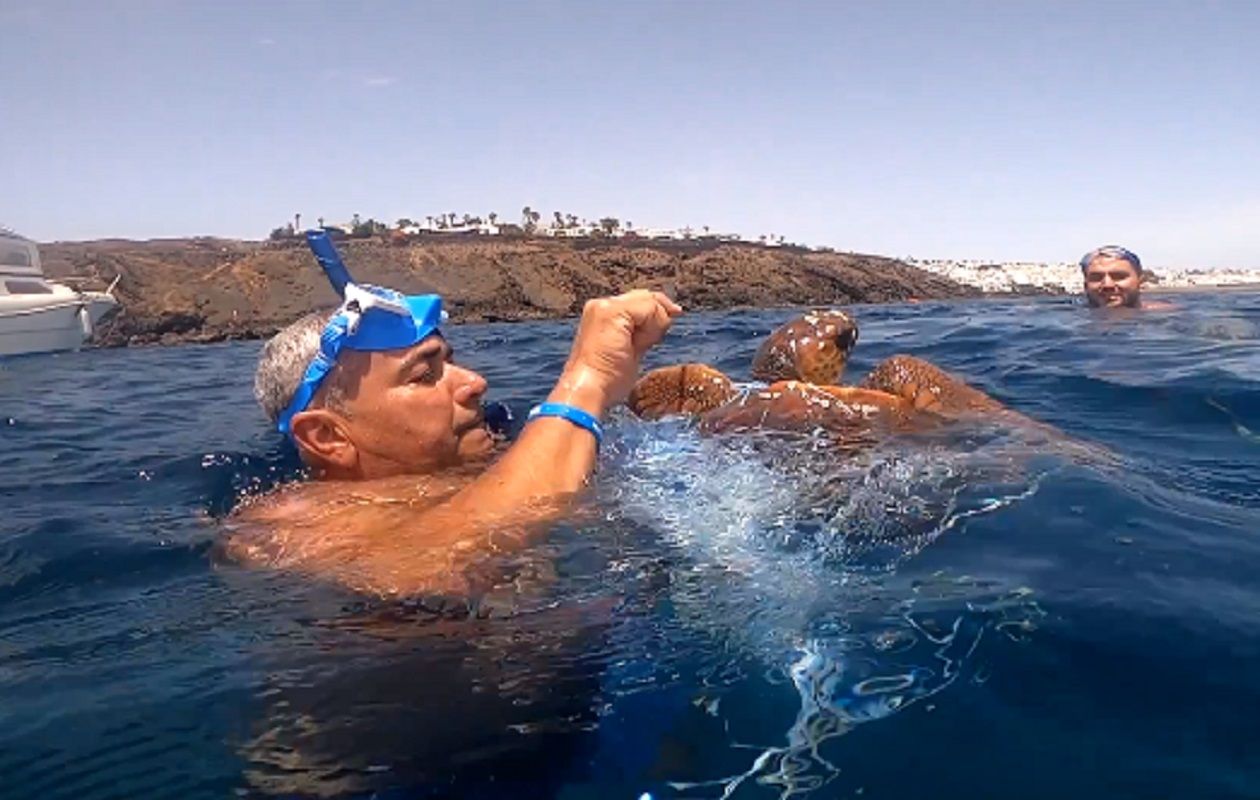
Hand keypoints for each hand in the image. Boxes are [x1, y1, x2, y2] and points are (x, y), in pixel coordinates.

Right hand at [550, 290, 682, 415]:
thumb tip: (665, 319)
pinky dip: (653, 328)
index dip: (657, 311)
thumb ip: (641, 333)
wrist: (589, 389)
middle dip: (658, 316)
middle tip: (650, 342)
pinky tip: (639, 345)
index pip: (639, 302)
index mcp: (602, 314)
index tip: (674, 315)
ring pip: (650, 302)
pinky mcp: (612, 312)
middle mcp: (601, 305)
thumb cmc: (605, 380)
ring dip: (654, 326)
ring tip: (635, 348)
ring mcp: (605, 306)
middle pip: (646, 297)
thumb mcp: (629, 351)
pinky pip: (650, 309)